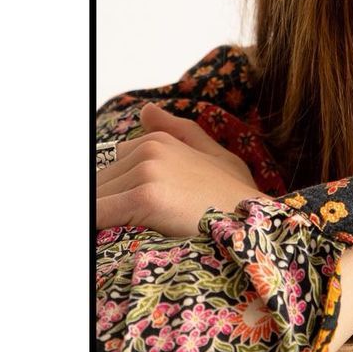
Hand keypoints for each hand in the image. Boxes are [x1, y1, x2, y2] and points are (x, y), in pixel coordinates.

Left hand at [95, 102, 272, 235]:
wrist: (255, 223)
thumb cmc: (236, 196)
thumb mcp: (215, 156)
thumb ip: (179, 132)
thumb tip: (145, 110)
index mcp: (159, 141)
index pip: (110, 168)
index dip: (115, 194)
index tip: (122, 213)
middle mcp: (150, 150)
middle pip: (100, 183)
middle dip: (107, 206)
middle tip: (123, 226)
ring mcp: (148, 172)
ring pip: (97, 199)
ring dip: (103, 217)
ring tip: (116, 235)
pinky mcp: (146, 197)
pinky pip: (100, 213)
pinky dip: (98, 226)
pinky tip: (107, 241)